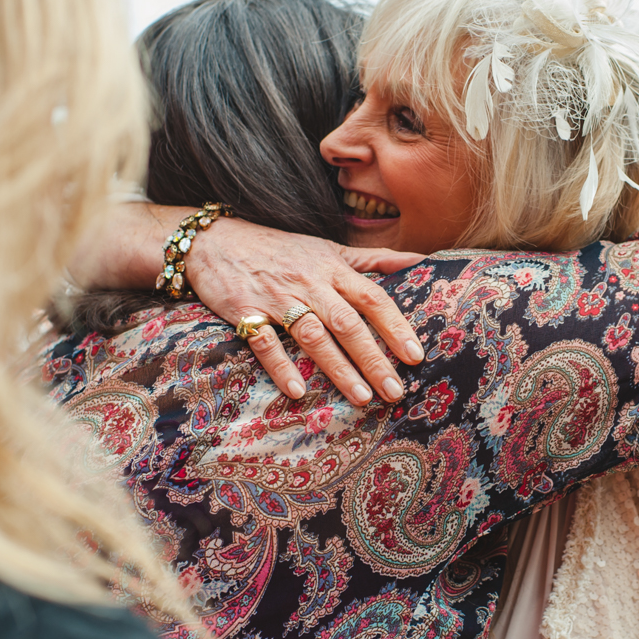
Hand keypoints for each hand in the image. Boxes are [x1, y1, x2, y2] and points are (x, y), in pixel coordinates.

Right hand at [68, 202, 425, 404]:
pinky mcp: (244, 311)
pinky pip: (265, 342)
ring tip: (362, 398)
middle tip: (396, 391)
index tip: (416, 355)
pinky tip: (299, 391)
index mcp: (333, 268)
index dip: (395, 326)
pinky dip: (281, 366)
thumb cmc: (282, 250)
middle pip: (347, 323)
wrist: (216, 240)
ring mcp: (276, 297)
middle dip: (374, 358)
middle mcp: (309, 282)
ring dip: (339, 368)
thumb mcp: (329, 248)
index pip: (372, 297)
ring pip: (313, 335)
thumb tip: (421, 260)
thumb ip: (374, 259)